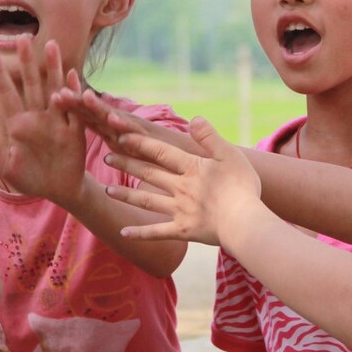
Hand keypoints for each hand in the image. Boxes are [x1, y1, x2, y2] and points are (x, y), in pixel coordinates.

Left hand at [0, 37, 86, 205]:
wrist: (58, 190)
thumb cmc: (30, 178)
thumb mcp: (4, 164)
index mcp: (19, 124)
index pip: (7, 93)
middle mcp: (38, 117)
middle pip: (32, 84)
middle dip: (27, 61)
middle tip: (22, 37)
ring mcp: (57, 121)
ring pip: (54, 89)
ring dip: (53, 67)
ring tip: (51, 44)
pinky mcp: (74, 131)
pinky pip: (74, 109)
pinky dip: (73, 92)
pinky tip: (72, 74)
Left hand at [53, 88, 204, 156]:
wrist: (201, 168)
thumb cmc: (172, 164)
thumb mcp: (140, 157)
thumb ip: (124, 149)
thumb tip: (105, 143)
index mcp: (123, 135)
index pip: (95, 121)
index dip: (75, 110)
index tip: (53, 98)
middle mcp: (132, 131)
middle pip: (101, 117)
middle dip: (79, 105)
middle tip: (57, 93)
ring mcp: (143, 134)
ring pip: (118, 121)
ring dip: (99, 108)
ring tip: (83, 96)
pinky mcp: (157, 140)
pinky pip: (139, 135)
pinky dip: (125, 126)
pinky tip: (113, 118)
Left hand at [103, 116, 259, 245]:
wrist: (245, 222)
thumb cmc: (242, 187)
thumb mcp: (230, 155)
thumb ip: (210, 137)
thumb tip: (194, 118)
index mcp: (191, 168)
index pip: (161, 152)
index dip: (140, 144)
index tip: (119, 137)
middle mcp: (180, 188)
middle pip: (148, 174)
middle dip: (126, 164)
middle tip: (107, 157)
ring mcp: (179, 211)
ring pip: (146, 201)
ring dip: (125, 195)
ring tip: (107, 190)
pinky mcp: (183, 231)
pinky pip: (157, 232)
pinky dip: (140, 232)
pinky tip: (123, 232)